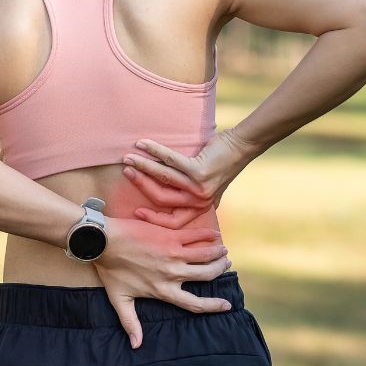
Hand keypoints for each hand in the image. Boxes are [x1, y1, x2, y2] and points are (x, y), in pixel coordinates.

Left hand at [93, 215, 231, 349]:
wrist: (104, 241)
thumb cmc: (110, 270)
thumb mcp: (119, 300)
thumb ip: (130, 323)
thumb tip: (136, 345)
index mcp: (163, 291)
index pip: (194, 303)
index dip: (213, 306)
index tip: (227, 305)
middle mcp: (172, 274)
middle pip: (206, 275)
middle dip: (219, 269)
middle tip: (225, 263)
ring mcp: (173, 253)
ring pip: (205, 255)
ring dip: (217, 252)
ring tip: (223, 250)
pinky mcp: (169, 236)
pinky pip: (195, 236)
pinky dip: (208, 236)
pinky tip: (215, 235)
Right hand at [121, 128, 261, 229]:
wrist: (240, 147)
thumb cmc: (219, 163)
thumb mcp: (206, 187)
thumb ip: (192, 195)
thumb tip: (169, 202)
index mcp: (199, 207)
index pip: (173, 222)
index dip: (153, 219)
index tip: (137, 212)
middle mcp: (199, 201)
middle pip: (162, 198)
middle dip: (140, 185)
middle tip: (125, 172)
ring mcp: (199, 187)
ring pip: (163, 178)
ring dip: (143, 166)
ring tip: (128, 158)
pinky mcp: (199, 171)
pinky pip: (170, 160)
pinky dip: (154, 151)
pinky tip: (142, 144)